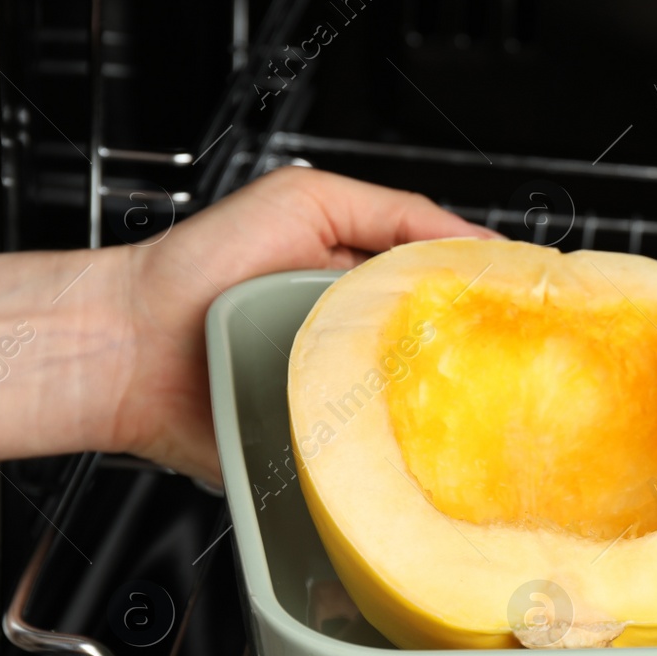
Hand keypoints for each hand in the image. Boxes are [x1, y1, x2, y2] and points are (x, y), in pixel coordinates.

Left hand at [110, 167, 496, 481]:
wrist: (129, 350)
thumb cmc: (200, 269)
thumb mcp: (305, 200)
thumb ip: (393, 212)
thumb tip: (475, 241)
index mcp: (364, 282)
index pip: (448, 287)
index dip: (489, 293)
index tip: (527, 301)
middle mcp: (360, 341)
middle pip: (445, 351)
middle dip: (477, 354)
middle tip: (507, 355)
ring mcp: (344, 397)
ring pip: (420, 408)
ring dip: (440, 404)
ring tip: (466, 398)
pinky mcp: (325, 449)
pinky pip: (377, 455)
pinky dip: (397, 452)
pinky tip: (414, 441)